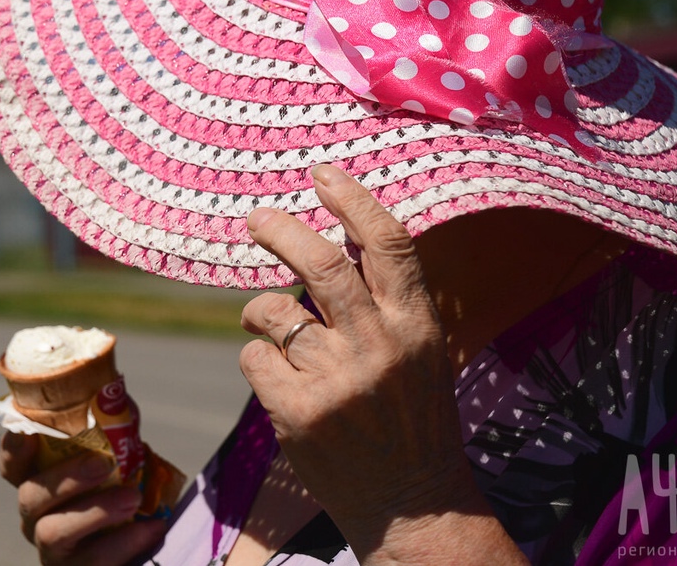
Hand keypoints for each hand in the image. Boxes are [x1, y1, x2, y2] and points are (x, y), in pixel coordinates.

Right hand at [0, 431, 165, 564]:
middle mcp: (36, 517)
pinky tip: (151, 527)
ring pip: (53, 533)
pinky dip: (124, 542)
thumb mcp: (117, 457)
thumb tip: (116, 391)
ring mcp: (52, 550)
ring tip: (133, 499)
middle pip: (31, 496)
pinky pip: (93, 562)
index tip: (29, 431)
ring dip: (94, 512)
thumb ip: (113, 427)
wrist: (139, 541)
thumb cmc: (120, 489)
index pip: (12, 465)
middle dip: (65, 478)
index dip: (14, 447)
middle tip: (103, 464)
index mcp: (39, 482)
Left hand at [239, 164, 523, 563]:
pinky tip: (281, 381)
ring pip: (272, 310)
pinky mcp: (298, 412)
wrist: (411, 502)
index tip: (321, 173)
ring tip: (271, 326)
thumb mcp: (421, 349)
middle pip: (318, 263)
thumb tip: (336, 236)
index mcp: (416, 324)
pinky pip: (254, 356)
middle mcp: (380, 346)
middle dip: (278, 230)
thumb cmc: (411, 414)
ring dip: (261, 310)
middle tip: (256, 219)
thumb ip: (387, 299)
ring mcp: (337, 381)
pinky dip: (259, 358)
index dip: (351, 199)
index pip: (387, 243)